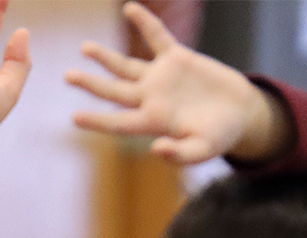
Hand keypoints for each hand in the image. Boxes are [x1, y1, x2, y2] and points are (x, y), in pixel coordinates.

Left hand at [63, 1, 290, 164]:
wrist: (239, 113)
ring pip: (127, 66)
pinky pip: (158, 37)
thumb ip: (181, 154)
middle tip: (67, 76)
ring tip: (84, 48)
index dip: (98, 121)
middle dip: (91, 84)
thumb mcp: (204, 150)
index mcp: (152, 122)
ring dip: (106, 57)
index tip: (75, 118)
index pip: (118, 123)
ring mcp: (161, 78)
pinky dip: (145, 23)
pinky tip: (130, 8)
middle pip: (114, 91)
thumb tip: (156, 149)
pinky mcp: (177, 58)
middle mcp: (150, 99)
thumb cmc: (220, 136)